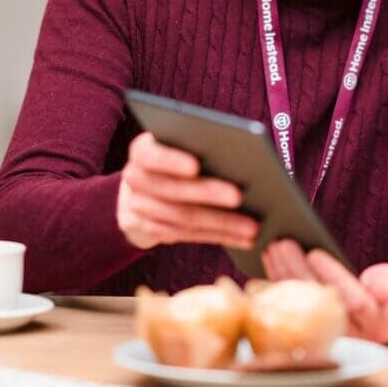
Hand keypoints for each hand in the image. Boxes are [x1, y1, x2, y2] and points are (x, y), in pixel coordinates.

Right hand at [116, 131, 257, 250]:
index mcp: (143, 151)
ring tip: (252, 226)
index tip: (195, 166)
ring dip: (221, 223)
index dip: (171, 161)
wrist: (143, 189)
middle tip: (239, 197)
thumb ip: (200, 148)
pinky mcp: (147, 230)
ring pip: (183, 218)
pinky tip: (243, 238)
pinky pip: (186, 236)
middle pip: (173, 189)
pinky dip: (219, 237)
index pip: (151, 154)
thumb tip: (242, 156)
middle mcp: (135, 178)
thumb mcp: (181, 147)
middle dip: (208, 194)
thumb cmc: (178, 159)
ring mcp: (137, 207)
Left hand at [262, 240, 387, 342]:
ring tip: (273, 248)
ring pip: (300, 306)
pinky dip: (278, 285)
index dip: (333, 276)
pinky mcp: (309, 331)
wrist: (385, 314)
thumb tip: (378, 288)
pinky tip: (269, 265)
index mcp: (376, 328)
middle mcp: (349, 338)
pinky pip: (290, 308)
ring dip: (284, 275)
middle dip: (299, 271)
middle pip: (319, 303)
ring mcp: (327, 337)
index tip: (315, 253)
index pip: (354, 302)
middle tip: (284, 244)